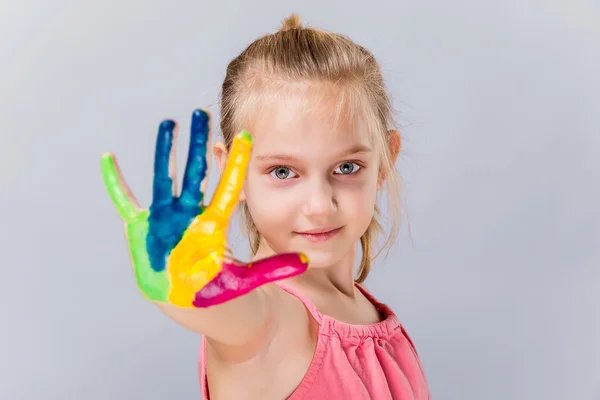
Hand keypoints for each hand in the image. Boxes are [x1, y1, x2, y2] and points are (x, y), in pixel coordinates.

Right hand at [101, 109, 308, 307]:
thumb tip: (308, 261)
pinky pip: (125, 202)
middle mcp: (189, 216)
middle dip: (199, 143)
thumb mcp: (247, 280)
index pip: (227, 187)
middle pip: (196, 173)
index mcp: (213, 225)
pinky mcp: (143, 230)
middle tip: (203, 112)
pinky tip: (109, 159)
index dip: (236, 163)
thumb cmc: (219, 293)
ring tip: (170, 122)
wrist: (191, 306)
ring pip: (164, 178)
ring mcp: (165, 221)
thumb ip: (274, 269)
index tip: (246, 136)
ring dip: (165, 151)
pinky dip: (117, 183)